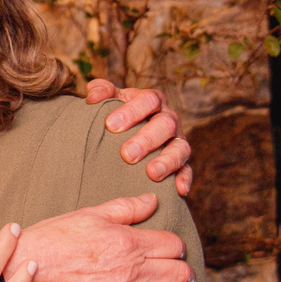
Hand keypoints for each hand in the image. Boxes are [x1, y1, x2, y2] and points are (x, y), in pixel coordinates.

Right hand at [9, 194, 194, 281]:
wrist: (26, 269)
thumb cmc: (55, 238)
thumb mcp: (90, 214)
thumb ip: (126, 207)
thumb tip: (153, 200)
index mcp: (129, 243)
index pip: (174, 245)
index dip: (176, 246)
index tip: (170, 248)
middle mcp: (133, 271)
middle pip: (179, 272)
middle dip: (182, 270)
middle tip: (178, 270)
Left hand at [86, 79, 191, 194]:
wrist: (128, 132)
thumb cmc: (118, 114)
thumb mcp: (111, 100)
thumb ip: (102, 91)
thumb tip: (93, 95)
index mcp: (152, 101)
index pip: (148, 100)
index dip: (131, 111)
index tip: (110, 125)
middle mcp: (168, 119)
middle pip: (165, 125)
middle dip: (146, 139)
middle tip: (126, 154)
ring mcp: (177, 141)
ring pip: (179, 148)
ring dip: (167, 161)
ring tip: (151, 173)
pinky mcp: (182, 162)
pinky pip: (187, 170)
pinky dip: (184, 179)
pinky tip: (178, 189)